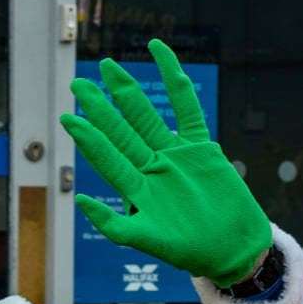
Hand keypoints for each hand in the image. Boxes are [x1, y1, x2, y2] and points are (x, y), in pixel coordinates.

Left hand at [60, 39, 269, 287]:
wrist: (233, 248)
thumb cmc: (192, 251)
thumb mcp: (148, 241)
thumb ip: (114, 225)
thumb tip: (81, 202)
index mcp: (137, 190)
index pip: (108, 158)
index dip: (89, 138)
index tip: (69, 118)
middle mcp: (152, 169)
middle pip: (121, 132)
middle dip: (100, 108)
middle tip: (78, 85)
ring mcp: (175, 155)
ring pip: (147, 116)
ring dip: (127, 92)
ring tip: (108, 67)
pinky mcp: (201, 147)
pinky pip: (186, 107)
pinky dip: (174, 79)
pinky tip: (159, 52)